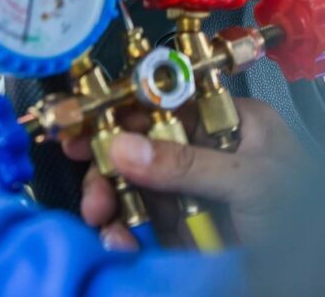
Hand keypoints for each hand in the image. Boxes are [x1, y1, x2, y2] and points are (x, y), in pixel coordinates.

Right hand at [63, 98, 301, 248]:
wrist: (319, 282)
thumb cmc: (308, 220)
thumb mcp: (253, 183)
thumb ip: (187, 164)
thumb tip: (123, 147)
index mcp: (232, 125)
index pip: (166, 106)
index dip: (122, 113)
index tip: (84, 126)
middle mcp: (206, 154)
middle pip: (138, 147)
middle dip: (108, 166)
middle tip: (91, 185)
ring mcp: (192, 194)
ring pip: (132, 186)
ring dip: (109, 201)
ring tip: (101, 219)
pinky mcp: (182, 232)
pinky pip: (139, 224)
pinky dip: (122, 233)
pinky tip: (119, 243)